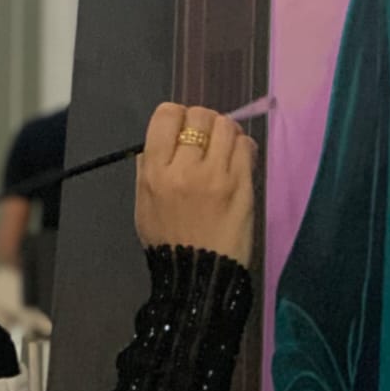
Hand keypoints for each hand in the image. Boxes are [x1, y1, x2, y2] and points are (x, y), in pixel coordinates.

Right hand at [135, 103, 255, 267]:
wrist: (199, 275)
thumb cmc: (167, 242)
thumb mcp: (143, 204)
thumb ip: (147, 169)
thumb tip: (158, 143)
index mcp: (156, 172)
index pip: (166, 116)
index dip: (175, 114)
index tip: (180, 128)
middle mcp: (185, 168)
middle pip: (199, 116)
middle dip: (202, 120)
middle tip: (205, 137)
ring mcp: (217, 176)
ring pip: (226, 127)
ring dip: (225, 131)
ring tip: (223, 146)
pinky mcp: (242, 186)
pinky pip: (246, 147)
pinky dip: (242, 145)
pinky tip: (237, 157)